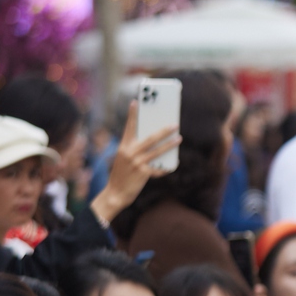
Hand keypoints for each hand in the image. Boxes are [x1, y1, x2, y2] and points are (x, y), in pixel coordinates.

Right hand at [90, 100, 181, 224]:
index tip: (136, 102)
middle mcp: (129, 153)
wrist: (115, 193)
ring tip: (179, 138)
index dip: (133, 115)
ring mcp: (136, 163)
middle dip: (163, 131)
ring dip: (170, 144)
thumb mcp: (125, 159)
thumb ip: (136, 150)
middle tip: (174, 124)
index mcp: (123, 147)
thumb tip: (154, 142)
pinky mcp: (143, 173)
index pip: (129, 128)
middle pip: (149, 138)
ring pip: (157, 151)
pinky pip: (158, 167)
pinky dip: (166, 167)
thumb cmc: (122, 174)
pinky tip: (172, 164)